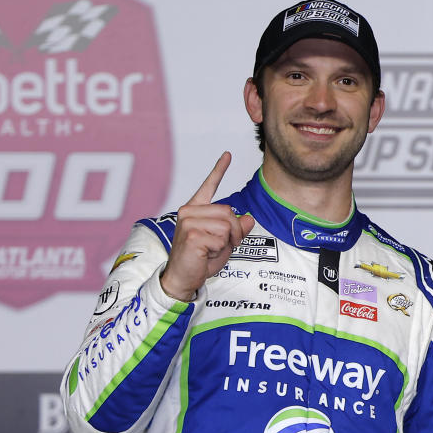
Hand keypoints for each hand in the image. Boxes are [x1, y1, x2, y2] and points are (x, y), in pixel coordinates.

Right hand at [160, 152, 255, 300]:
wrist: (183, 278)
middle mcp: (189, 212)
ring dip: (227, 242)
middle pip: (228, 212)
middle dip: (235, 231)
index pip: (208, 187)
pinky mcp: (192, 234)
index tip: (228, 155)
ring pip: (226, 225)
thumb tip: (249, 218)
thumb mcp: (224, 243)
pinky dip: (219, 250)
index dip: (219, 170)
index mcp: (195, 211)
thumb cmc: (200, 261)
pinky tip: (205, 255)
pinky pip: (221, 238)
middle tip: (224, 245)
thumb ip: (235, 229)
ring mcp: (188, 222)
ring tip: (212, 251)